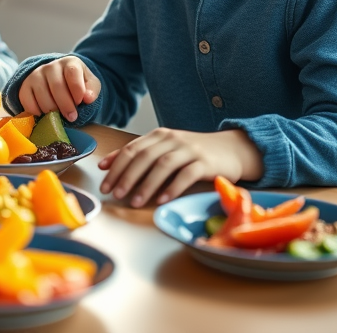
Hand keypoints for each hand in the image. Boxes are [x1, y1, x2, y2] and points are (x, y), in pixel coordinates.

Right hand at [18, 56, 100, 121]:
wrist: (58, 79)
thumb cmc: (76, 84)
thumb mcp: (90, 84)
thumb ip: (92, 90)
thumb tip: (88, 98)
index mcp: (69, 63)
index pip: (72, 72)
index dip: (77, 89)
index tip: (80, 102)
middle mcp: (51, 66)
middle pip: (56, 85)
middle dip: (65, 105)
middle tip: (71, 117)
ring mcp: (36, 75)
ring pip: (42, 95)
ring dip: (51, 111)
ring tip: (58, 116)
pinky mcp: (25, 86)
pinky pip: (27, 101)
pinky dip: (36, 112)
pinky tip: (44, 115)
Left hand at [97, 128, 264, 206]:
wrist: (232, 149)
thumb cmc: (194, 152)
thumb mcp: (164, 149)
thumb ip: (138, 155)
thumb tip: (107, 165)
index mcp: (159, 135)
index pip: (132, 149)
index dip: (116, 166)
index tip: (104, 182)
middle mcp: (172, 139)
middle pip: (144, 157)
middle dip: (126, 176)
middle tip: (115, 194)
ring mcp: (189, 150)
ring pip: (163, 165)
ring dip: (146, 185)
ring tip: (134, 201)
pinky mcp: (206, 163)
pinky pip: (186, 175)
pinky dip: (172, 188)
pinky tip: (162, 200)